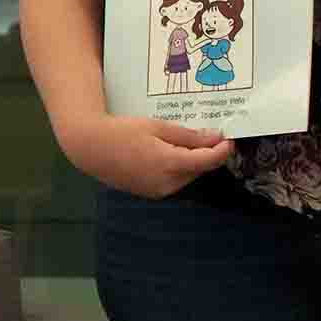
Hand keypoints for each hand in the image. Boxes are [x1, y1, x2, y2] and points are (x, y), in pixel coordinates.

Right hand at [55, 111, 232, 198]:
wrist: (90, 148)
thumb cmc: (124, 131)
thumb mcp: (159, 127)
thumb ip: (189, 136)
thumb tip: (216, 138)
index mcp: (170, 165)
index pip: (207, 161)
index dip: (223, 150)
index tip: (230, 137)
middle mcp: (167, 184)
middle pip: (199, 169)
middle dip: (207, 153)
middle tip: (209, 132)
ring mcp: (157, 191)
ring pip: (188, 175)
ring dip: (193, 160)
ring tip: (188, 139)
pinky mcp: (150, 193)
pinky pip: (174, 180)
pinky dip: (179, 167)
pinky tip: (172, 151)